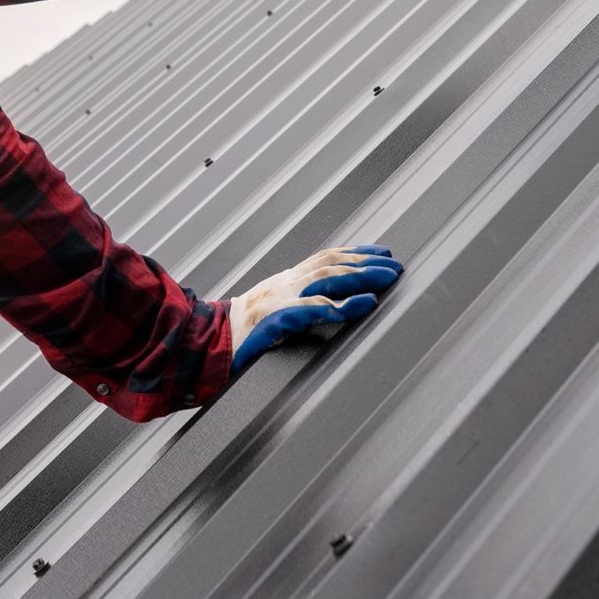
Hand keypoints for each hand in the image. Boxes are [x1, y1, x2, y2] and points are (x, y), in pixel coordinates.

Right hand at [229, 244, 403, 374]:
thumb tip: (329, 304)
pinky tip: (364, 305)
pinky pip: (313, 310)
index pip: (325, 258)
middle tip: (395, 267)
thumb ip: (297, 303)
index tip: (382, 253)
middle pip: (331, 265)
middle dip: (366, 263)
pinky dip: (342, 305)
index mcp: (285, 281)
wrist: (203, 345)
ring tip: (387, 279)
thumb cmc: (239, 333)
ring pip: (326, 279)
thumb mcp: (272, 310)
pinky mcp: (274, 320)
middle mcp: (284, 284)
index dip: (355, 253)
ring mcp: (279, 299)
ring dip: (360, 277)